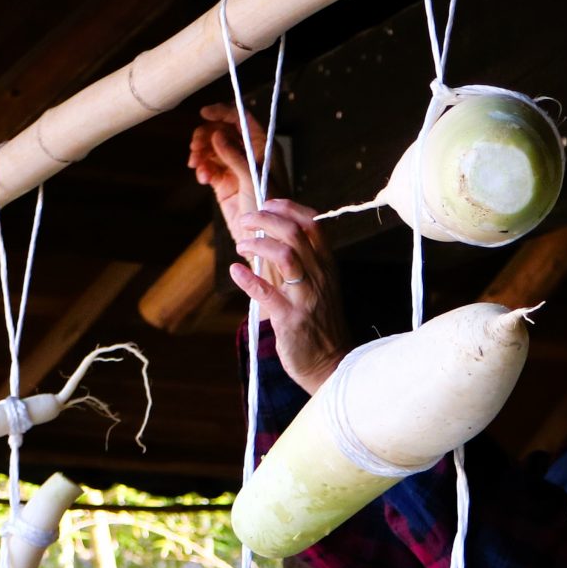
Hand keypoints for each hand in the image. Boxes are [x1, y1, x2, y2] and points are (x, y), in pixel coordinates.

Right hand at [187, 103, 272, 238]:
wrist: (263, 241)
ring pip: (213, 148)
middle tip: (196, 148)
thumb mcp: (252, 180)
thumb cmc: (268, 209)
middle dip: (206, 136)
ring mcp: (235, 168)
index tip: (203, 113)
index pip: (243, 119)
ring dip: (201, 153)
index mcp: (263, 147)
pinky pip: (209, 166)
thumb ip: (235, 156)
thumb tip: (217, 135)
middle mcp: (250, 154)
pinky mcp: (224, 183)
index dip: (224, 112)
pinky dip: (203, 168)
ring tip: (197, 165)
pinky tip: (203, 178)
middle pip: (223, 131)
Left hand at [227, 199, 346, 392]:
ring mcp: (306, 297)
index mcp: (327, 265)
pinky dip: (248, 279)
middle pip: (296, 232)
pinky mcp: (290, 320)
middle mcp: (320, 276)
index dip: (287, 208)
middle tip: (246, 221)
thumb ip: (300, 262)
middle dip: (266, 219)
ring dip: (258, 243)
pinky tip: (235, 271)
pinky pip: (267, 294)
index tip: (267, 203)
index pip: (312, 223)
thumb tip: (270, 236)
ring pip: (285, 255)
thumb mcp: (318, 286)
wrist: (331, 364)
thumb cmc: (319, 323)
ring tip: (241, 244)